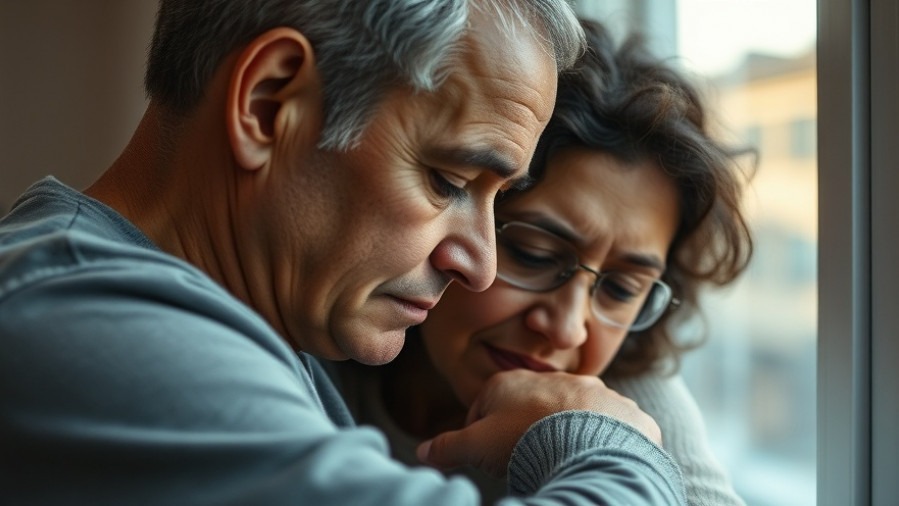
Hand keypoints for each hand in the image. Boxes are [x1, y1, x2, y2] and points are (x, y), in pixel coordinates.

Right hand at [416, 369, 660, 477]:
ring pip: (571, 414)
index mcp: (512, 383)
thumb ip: (448, 447)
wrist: (588, 444)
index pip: (486, 407)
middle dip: (525, 431)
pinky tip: (592, 459)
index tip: (488, 455)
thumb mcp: (476, 445)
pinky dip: (601, 440)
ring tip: (561, 461)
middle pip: (530, 408)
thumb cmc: (526, 439)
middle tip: (524, 461)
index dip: (482, 434)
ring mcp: (591, 391)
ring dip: (565, 433)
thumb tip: (423, 452)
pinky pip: (609, 425)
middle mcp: (554, 379)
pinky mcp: (621, 410)